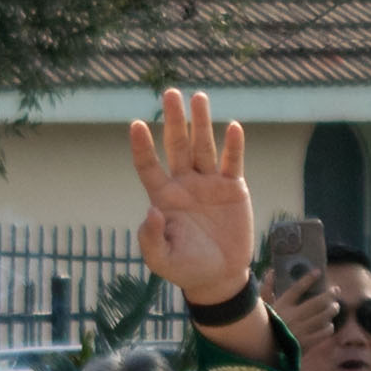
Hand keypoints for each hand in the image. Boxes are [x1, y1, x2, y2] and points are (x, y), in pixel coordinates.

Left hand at [126, 86, 262, 329]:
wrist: (219, 277)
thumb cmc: (185, 268)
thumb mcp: (161, 259)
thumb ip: (151, 238)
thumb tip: (152, 211)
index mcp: (163, 197)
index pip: (148, 166)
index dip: (142, 146)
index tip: (137, 125)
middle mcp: (184, 184)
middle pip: (177, 145)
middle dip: (174, 120)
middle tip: (170, 93)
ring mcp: (209, 183)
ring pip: (204, 146)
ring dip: (201, 122)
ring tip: (199, 97)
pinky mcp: (233, 188)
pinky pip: (233, 162)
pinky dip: (234, 146)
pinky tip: (233, 128)